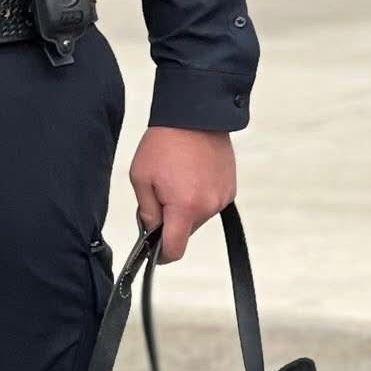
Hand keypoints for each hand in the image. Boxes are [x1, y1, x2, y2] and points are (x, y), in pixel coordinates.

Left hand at [129, 126, 236, 263]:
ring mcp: (222, 198)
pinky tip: (191, 176)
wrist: (195, 115)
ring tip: (177, 180)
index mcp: (184, 207)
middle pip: (186, 232)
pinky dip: (199, 197)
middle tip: (160, 196)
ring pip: (198, 218)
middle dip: (171, 223)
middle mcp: (208, 207)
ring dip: (186, 209)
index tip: (155, 251)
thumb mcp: (141, 178)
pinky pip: (210, 204)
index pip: (175, 249)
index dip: (162, 255)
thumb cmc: (165, 142)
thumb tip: (152, 232)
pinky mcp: (230, 189)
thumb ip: (147, 212)